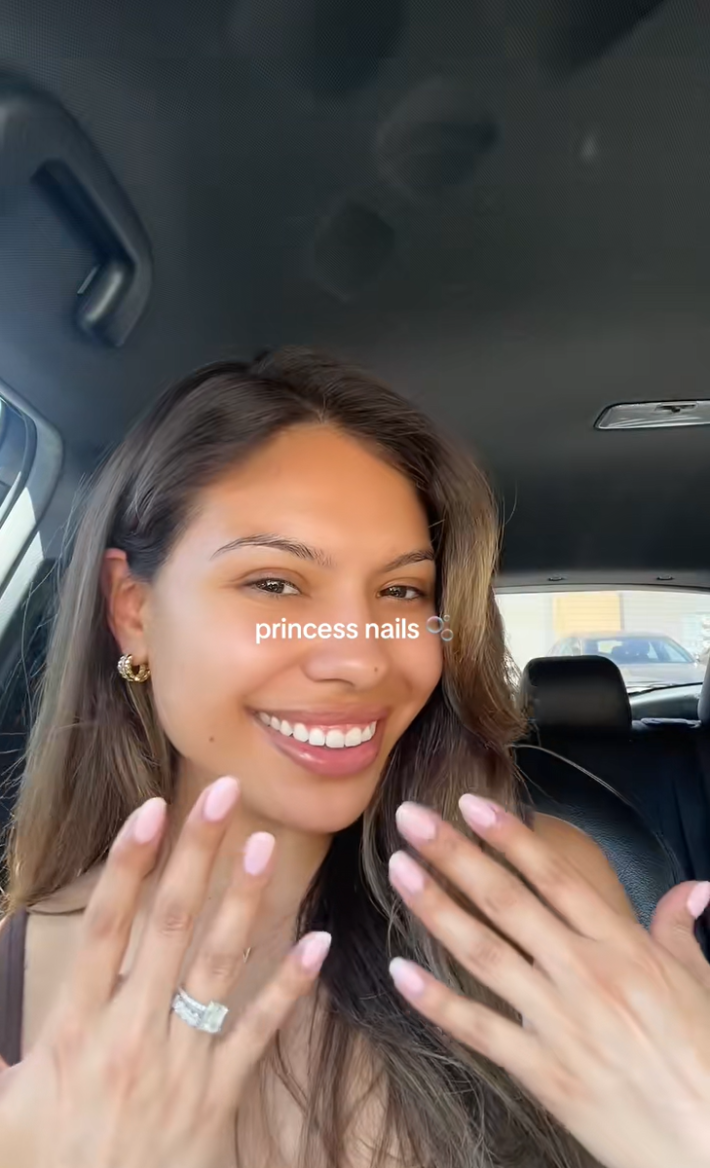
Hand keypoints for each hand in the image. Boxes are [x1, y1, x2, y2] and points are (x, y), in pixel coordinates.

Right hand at [0, 776, 330, 1167]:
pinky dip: (288, 987)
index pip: (105, 927)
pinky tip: (316, 942)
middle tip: (222, 793)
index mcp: (73, 1031)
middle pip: (169, 926)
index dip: (128, 864)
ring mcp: (182, 1063)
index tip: (150, 809)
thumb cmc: (39, 1167)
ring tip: (266, 844)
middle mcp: (132, 1034)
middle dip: (196, 855)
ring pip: (218, 966)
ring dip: (243, 901)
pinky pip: (258, 1033)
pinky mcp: (218, 1096)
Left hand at [386, 794, 709, 1167]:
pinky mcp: (543, 1073)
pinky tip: (400, 972)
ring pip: (484, 954)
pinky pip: (480, 1030)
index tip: (468, 804)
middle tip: (410, 819)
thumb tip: (696, 887)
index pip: (554, 877)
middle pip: (506, 901)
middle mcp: (585, 974)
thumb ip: (680, 928)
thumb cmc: (708, 1058)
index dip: (509, 837)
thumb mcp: (701, 981)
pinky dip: (437, 1002)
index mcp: (623, 946)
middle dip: (454, 855)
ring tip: (399, 871)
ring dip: (436, 909)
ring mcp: (560, 1023)